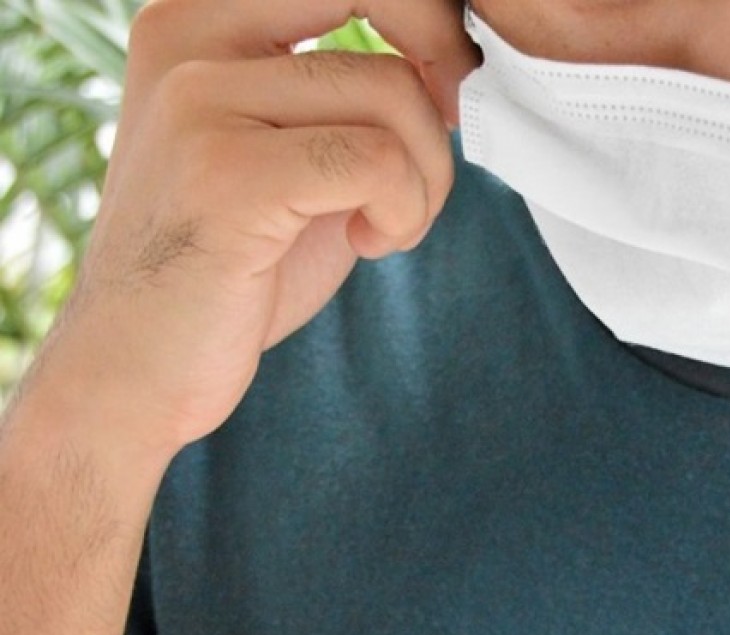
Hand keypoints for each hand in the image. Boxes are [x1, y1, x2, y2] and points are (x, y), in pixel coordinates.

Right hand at [34, 0, 479, 452]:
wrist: (138, 366)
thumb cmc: (230, 263)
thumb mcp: (288, 149)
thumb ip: (348, 91)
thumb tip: (452, 59)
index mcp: (199, 19)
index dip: (424, 15)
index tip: (447, 84)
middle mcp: (188, 39)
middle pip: (380, 5)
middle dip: (442, 79)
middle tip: (433, 155)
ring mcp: (200, 102)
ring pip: (395, 95)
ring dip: (424, 176)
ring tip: (382, 223)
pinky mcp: (228, 174)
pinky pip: (380, 162)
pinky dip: (404, 211)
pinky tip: (370, 242)